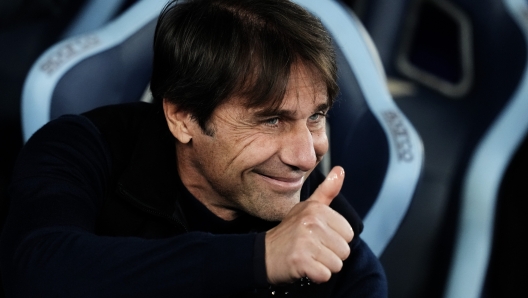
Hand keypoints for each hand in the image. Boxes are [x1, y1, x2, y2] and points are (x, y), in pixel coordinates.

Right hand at [265, 166, 353, 284]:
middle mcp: (311, 222)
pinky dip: (316, 276)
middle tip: (312, 249)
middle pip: (344, 250)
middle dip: (330, 255)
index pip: (349, 234)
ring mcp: (305, 241)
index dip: (335, 240)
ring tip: (308, 257)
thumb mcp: (308, 208)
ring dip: (324, 266)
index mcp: (316, 209)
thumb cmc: (290, 232)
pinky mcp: (300, 261)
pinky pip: (325, 275)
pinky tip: (304, 267)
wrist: (263, 254)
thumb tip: (340, 169)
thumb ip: (327, 191)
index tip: (317, 237)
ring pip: (337, 264)